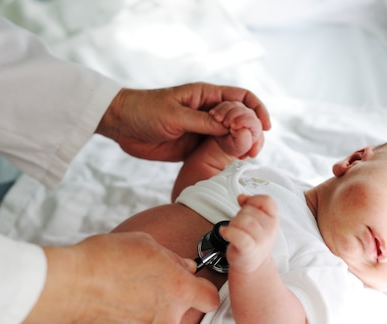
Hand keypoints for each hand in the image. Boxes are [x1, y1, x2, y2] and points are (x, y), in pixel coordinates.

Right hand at [17, 232, 219, 323]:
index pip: (210, 299)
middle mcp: (168, 318)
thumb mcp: (144, 243)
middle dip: (163, 297)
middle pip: (176, 309)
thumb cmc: (103, 259)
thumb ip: (172, 259)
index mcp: (179, 290)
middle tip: (137, 280)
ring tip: (115, 293)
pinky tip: (104, 308)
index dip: (201, 291)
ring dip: (140, 311)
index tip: (190, 285)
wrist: (65, 288)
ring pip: (152, 323)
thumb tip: (185, 267)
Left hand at [97, 82, 269, 161]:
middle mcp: (209, 111)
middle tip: (252, 150)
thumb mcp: (175, 115)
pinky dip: (228, 158)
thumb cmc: (145, 111)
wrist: (121, 125)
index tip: (264, 127)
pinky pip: (217, 151)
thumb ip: (203, 122)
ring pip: (232, 137)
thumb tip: (232, 127)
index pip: (241, 98)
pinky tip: (233, 166)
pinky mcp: (194, 147)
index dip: (257, 110)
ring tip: (246, 158)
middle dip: (252, 132)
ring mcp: (202, 130)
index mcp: (206, 96)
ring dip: (242, 146)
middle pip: (242, 120)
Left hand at [221, 194, 277, 273]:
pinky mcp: (248, 249)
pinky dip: (229, 232)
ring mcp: (260, 240)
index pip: (267, 201)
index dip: (253, 200)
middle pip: (249, 210)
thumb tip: (242, 197)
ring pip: (242, 221)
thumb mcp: (257, 220)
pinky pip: (239, 236)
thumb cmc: (253, 240)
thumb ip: (250, 205)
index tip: (246, 206)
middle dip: (239, 214)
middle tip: (239, 225)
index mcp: (272, 219)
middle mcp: (269, 229)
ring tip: (233, 231)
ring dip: (233, 224)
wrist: (253, 264)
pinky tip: (225, 232)